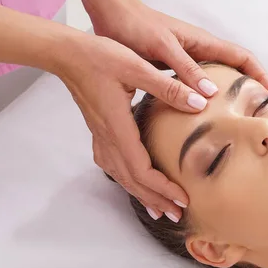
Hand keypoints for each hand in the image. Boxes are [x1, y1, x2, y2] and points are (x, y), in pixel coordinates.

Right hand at [56, 34, 193, 221]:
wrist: (67, 54)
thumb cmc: (98, 58)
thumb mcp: (137, 67)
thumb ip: (169, 87)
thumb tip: (200, 102)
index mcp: (118, 127)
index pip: (141, 169)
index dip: (163, 187)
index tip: (183, 197)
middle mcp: (107, 138)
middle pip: (132, 180)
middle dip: (156, 199)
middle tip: (178, 213)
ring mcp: (101, 137)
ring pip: (121, 176)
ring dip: (142, 194)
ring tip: (160, 208)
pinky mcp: (100, 132)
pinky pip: (113, 166)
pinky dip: (128, 181)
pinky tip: (135, 184)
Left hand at [86, 0, 267, 94]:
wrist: (111, 14)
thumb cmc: (135, 26)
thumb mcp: (162, 48)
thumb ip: (185, 70)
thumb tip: (211, 94)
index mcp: (202, 43)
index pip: (242, 57)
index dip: (260, 74)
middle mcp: (200, 50)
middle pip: (236, 68)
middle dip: (252, 86)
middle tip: (260, 110)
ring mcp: (188, 59)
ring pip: (218, 77)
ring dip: (231, 93)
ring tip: (238, 116)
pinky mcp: (175, 67)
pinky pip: (200, 83)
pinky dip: (209, 97)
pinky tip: (204, 112)